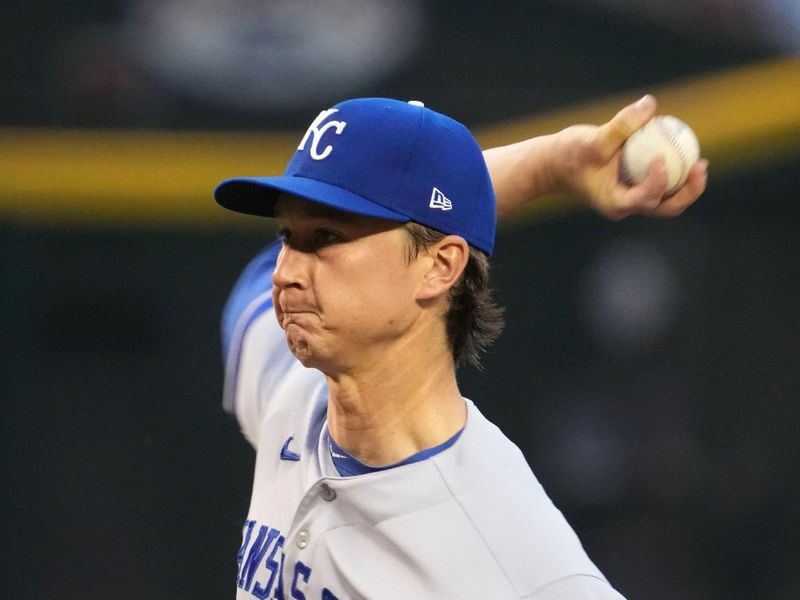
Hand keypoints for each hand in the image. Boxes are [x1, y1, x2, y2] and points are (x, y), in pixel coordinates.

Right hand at [553, 95, 708, 219]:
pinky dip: (674, 171)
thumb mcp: (593, 139)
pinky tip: (684, 150)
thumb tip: (650, 104)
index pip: (646, 197)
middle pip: (666, 208)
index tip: (660, 157)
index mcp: (616, 203)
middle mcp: (627, 205)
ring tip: (700, 163)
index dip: (659, 180)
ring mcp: (632, 199)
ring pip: (668, 199)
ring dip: (687, 185)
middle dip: (688, 191)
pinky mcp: (634, 187)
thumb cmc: (568, 155)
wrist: (553, 165)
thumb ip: (622, 124)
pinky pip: (661, 183)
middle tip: (700, 166)